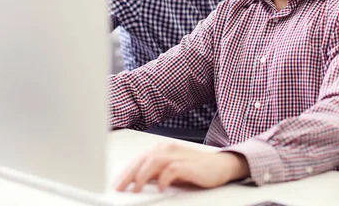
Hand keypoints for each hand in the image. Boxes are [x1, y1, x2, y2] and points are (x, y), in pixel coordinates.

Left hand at [113, 143, 249, 191]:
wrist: (221, 166)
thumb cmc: (195, 169)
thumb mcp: (171, 171)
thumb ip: (155, 173)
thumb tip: (134, 181)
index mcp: (162, 149)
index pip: (139, 159)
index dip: (126, 172)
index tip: (117, 184)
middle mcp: (168, 149)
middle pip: (143, 159)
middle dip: (129, 175)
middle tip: (120, 188)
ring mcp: (179, 155)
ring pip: (154, 162)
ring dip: (142, 176)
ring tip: (135, 189)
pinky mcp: (189, 165)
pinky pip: (172, 170)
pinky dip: (164, 179)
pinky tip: (161, 188)